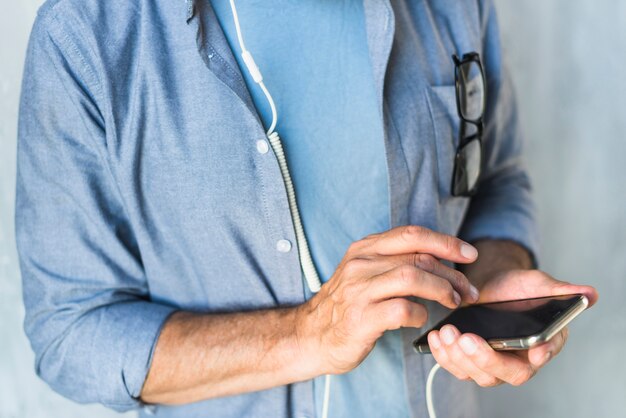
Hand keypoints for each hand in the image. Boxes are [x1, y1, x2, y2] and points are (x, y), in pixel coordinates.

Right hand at [295, 225, 479, 374]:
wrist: (310, 336)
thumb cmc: (345, 306)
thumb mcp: (364, 273)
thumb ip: (393, 261)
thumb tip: (438, 258)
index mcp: (364, 249)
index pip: (411, 234)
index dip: (445, 242)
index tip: (469, 254)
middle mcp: (360, 265)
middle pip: (418, 257)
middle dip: (451, 273)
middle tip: (468, 290)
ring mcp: (358, 291)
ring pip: (412, 277)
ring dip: (442, 290)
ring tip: (453, 302)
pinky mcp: (360, 318)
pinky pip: (403, 309)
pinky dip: (420, 313)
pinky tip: (421, 319)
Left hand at [427, 269, 598, 385]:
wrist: (493, 285)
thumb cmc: (519, 288)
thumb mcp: (540, 284)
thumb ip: (562, 291)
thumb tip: (590, 294)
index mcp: (539, 347)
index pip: (535, 361)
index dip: (532, 357)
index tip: (528, 348)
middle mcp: (514, 361)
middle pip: (498, 373)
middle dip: (481, 357)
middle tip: (465, 337)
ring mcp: (488, 363)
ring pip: (472, 373)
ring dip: (456, 356)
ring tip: (445, 333)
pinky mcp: (466, 359)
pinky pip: (454, 365)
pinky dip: (442, 354)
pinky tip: (435, 336)